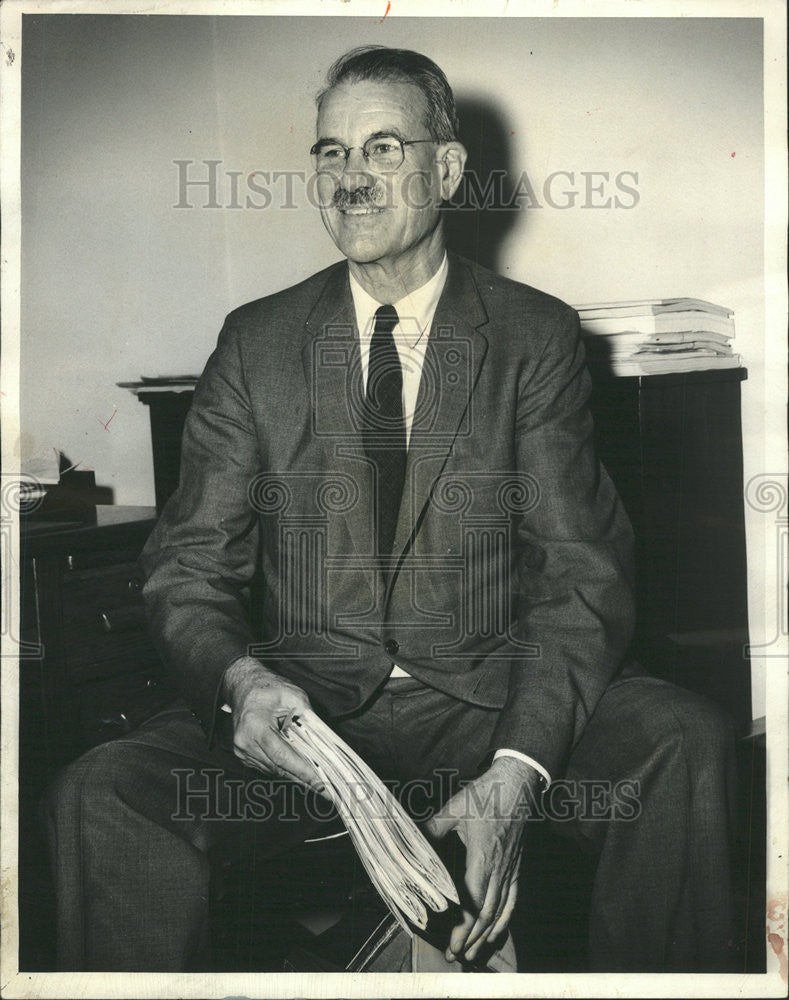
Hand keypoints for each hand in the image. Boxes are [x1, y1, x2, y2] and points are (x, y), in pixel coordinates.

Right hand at [222, 656, 325, 794]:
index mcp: (255, 727)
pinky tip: (298, 768)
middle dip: (303, 779)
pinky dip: (283, 768)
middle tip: (325, 788)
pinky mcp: (243, 754)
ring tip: (316, 780)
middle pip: (278, 768)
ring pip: (273, 771)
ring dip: (293, 775)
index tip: (320, 783)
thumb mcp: (293, 695)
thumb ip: (308, 717)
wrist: (242, 685)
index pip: (282, 757)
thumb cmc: (266, 687)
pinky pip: (267, 766)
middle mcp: (246, 743)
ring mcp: (242, 751)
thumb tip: (324, 739)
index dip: (303, 772)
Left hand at [425, 755, 538, 962]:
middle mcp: (500, 868)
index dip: (463, 925)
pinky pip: (513, 901)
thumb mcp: (455, 808)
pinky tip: (496, 934)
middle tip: (455, 957)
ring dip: (487, 936)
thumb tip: (409, 842)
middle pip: (487, 913)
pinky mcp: (518, 868)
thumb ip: (432, 828)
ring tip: (472, 954)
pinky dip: (505, 922)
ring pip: (501, 912)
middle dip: (471, 938)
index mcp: (483, 855)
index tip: (451, 943)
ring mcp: (511, 869)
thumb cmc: (487, 794)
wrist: (518, 783)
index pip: (474, 900)